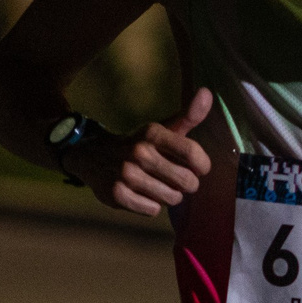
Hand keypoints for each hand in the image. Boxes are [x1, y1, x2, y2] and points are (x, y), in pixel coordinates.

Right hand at [70, 89, 213, 215]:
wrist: (94, 155)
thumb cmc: (141, 145)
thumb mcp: (163, 129)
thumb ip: (188, 116)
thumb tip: (207, 92)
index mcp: (153, 133)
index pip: (193, 154)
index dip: (202, 166)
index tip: (198, 168)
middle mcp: (139, 152)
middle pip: (187, 181)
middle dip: (187, 184)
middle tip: (176, 180)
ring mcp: (127, 173)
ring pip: (172, 198)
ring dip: (169, 196)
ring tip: (158, 186)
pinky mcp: (117, 194)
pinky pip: (153, 210)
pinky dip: (152, 206)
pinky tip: (142, 194)